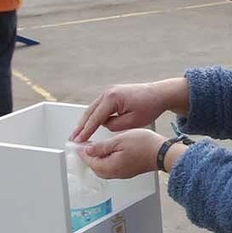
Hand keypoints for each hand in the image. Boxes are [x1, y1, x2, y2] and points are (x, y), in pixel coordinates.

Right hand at [70, 78, 188, 142]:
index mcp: (112, 98)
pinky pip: (99, 106)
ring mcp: (109, 91)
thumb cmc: (149, 106)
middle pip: (89, 112)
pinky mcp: (113, 94)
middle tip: (73, 138)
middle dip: (81, 126)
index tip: (79, 140)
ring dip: (86, 121)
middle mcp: (108, 92)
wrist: (159, 94)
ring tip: (78, 133)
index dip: (86, 131)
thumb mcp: (132, 122)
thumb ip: (114, 125)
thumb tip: (104, 125)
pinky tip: (90, 124)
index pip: (95, 118)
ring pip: (93, 109)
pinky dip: (94, 115)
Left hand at [79, 129, 165, 179]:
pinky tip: (108, 153)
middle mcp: (116, 173)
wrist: (162, 153)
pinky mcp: (128, 171)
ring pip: (104, 170)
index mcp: (111, 166)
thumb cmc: (144, 145)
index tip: (78, 146)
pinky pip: (112, 169)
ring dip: (97, 161)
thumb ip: (102, 147)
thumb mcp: (119, 140)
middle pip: (96, 169)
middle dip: (88, 159)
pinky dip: (106, 162)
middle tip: (84, 148)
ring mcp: (123, 173)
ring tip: (95, 149)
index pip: (91, 162)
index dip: (82, 153)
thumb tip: (88, 150)